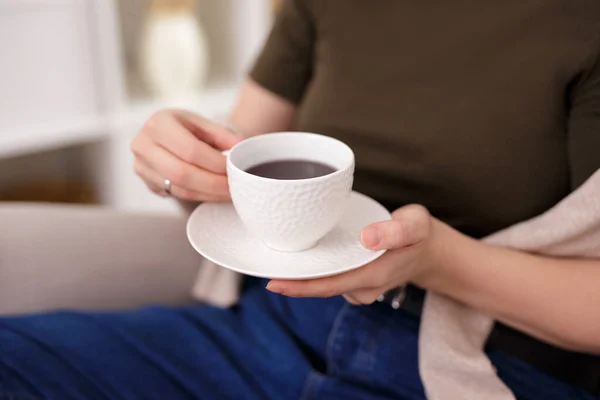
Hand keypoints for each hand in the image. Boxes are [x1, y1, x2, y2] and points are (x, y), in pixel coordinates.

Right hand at [131, 109, 241, 200]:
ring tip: (229, 191)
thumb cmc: (186, 128)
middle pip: (181, 172)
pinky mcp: (147, 183)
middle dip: (212, 182)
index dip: (214, 162)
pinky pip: (177, 195)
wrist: (165, 137)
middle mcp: (143, 145)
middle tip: (234, 185)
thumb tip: (240, 146)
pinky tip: (216, 194)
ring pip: (179, 188)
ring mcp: (141, 166)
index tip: (234, 168)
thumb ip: (221, 134)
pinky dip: (201, 196)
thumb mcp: (202, 124)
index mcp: (158, 123)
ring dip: (208, 193)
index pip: (189, 149)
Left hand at [265, 205, 438, 303]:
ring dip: (301, 275)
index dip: (300, 286)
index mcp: (372, 276)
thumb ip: (396, 231)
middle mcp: (362, 287)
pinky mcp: (354, 278)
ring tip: (275, 259)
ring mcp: (358, 286)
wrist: (429, 250)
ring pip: (323, 283)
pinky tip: (300, 256)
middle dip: (292, 282)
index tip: (273, 282)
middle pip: (320, 287)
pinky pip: (329, 276)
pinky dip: (314, 269)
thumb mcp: (416, 225)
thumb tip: (367, 238)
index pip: (329, 285)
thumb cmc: (419, 235)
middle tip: (261, 270)